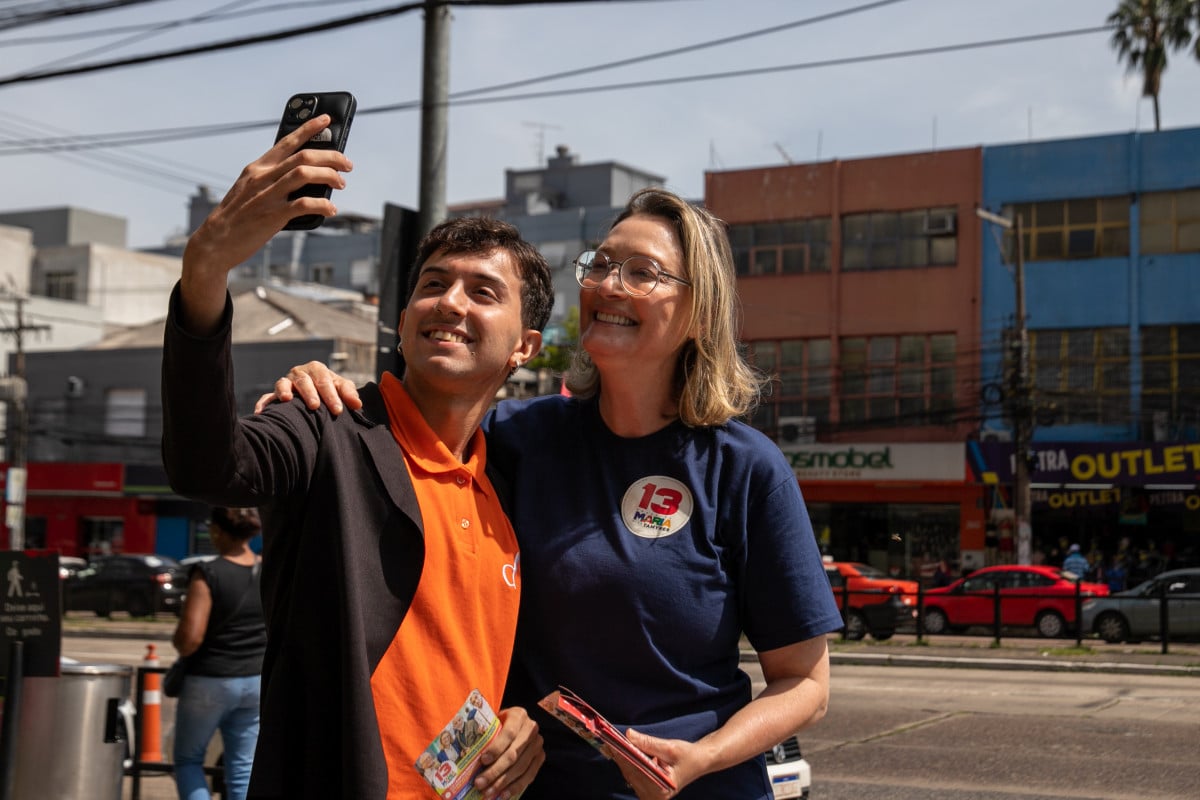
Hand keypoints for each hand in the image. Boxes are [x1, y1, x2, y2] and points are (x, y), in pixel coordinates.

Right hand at [180, 115, 352, 334]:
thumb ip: (272, 178)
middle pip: (303, 156)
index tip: (327, 120)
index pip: (287, 141)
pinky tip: (331, 210)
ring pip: (304, 174)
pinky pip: (304, 204)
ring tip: (341, 183)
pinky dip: (322, 205)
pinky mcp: (272, 216)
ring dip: (329, 176)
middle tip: (347, 164)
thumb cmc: (236, 216)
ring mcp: (267, 195)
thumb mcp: (249, 188)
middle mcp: (263, 177)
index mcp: (257, 167)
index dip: (309, 128)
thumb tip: (305, 177)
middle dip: (331, 156)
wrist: (214, 242)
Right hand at [253, 361, 362, 415]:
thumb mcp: (341, 388)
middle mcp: (299, 373)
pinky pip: (267, 397)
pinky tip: (261, 413)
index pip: (324, 381)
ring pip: (283, 384)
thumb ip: (349, 394)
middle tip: (315, 406)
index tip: (338, 410)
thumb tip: (357, 404)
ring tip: (287, 400)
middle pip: (304, 381)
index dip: (331, 395)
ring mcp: (286, 383)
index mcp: (317, 370)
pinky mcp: (275, 394)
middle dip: (310, 393)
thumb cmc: (330, 389)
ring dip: (284, 391)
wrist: (316, 392)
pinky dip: (263, 403)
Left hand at [472, 706, 543, 799]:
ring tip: (488, 792)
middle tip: (479, 783)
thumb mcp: (492, 722)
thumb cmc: (497, 725)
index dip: (496, 748)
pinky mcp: (540, 758)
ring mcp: (537, 744)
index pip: (509, 733)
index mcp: (518, 715)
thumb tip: (464, 753)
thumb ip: (483, 733)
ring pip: (521, 767)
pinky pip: (530, 775)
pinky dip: (516, 787)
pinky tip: (503, 795)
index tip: (482, 760)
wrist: (514, 725)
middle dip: (495, 771)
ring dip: (503, 782)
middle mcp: (531, 728)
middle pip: (513, 753)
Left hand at [613, 728, 694, 799]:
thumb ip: (648, 743)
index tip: (613, 742)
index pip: (637, 771)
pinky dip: (629, 762)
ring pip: (630, 774)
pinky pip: (634, 775)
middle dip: (621, 756)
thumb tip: (628, 735)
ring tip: (614, 742)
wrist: (699, 761)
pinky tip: (624, 750)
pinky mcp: (648, 789)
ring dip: (623, 759)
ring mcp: (650, 795)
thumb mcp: (669, 747)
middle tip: (610, 739)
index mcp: (661, 789)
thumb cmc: (687, 756)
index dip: (624, 756)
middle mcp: (654, 796)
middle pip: (631, 773)